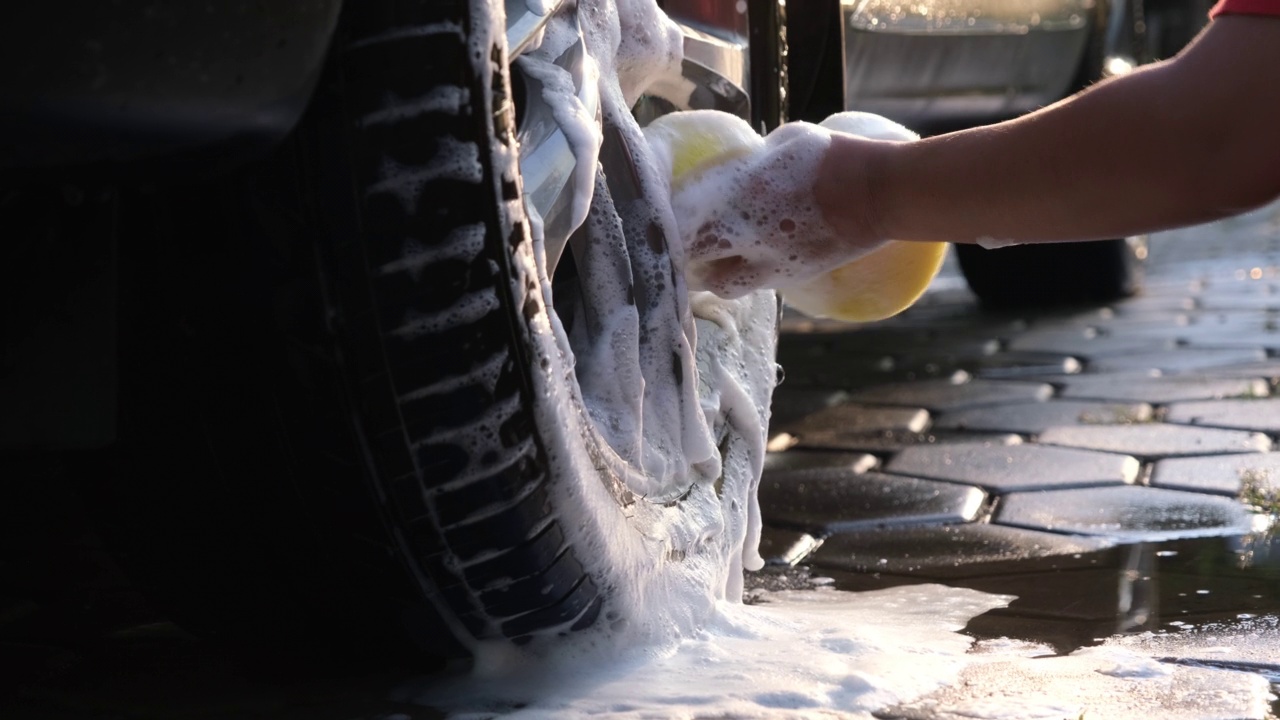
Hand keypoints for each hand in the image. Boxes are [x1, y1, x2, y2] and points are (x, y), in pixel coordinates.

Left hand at [672, 122, 886, 297]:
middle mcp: (743, 232)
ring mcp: (766, 261)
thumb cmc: (833, 157)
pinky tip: (742, 264)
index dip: (659, 216)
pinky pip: (749, 285)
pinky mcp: (787, 277)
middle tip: (670, 244)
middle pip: (688, 256)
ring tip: (704, 261)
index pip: (678, 213)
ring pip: (716, 281)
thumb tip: (731, 168)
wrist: (880, 194)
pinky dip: (739, 277)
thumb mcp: (782, 144)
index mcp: (738, 191)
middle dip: (675, 253)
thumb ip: (750, 162)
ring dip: (705, 273)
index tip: (649, 209)